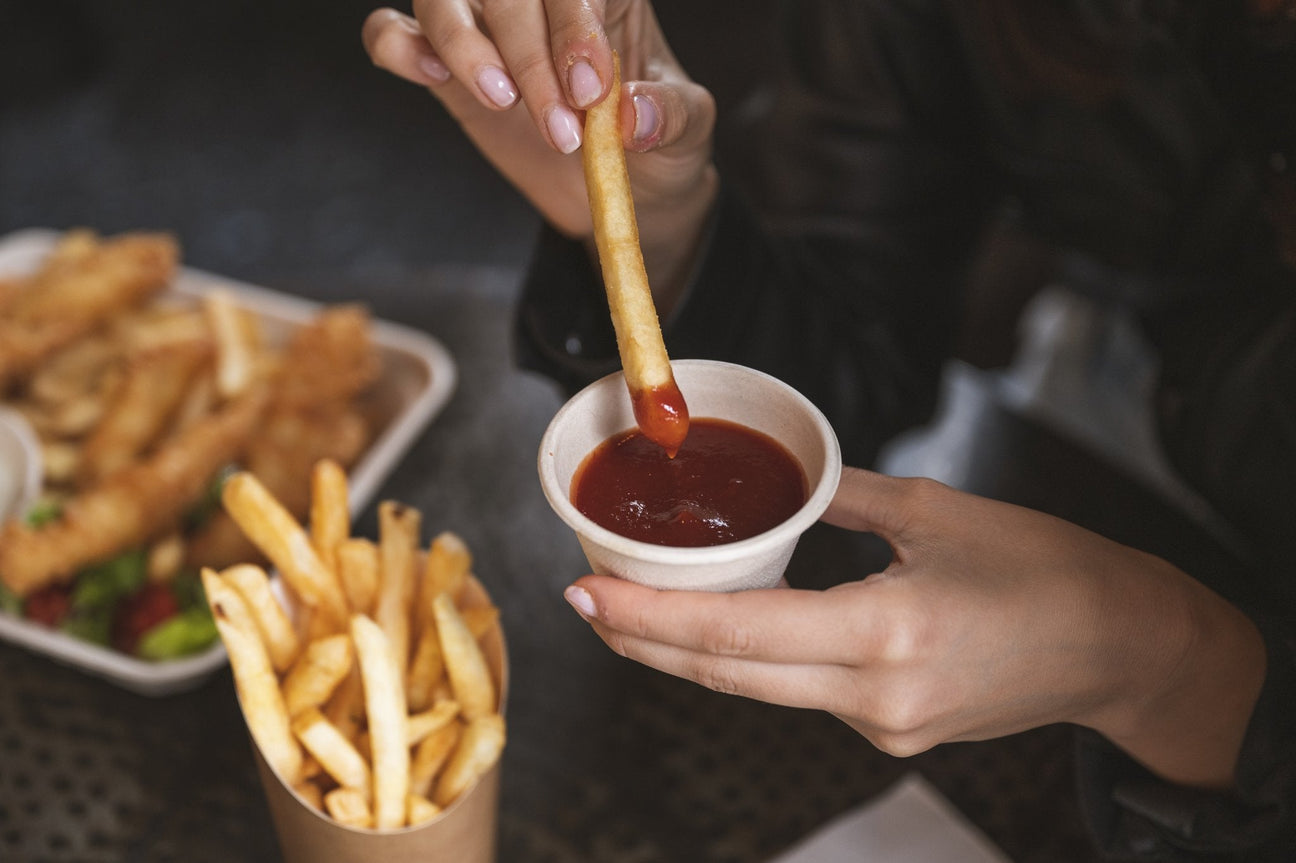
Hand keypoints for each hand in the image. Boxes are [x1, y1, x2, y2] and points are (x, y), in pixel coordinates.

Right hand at [362, 1, 717, 308]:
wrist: (623, 193)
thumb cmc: (658, 147)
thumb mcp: (688, 134)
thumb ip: (671, 115)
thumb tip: (634, 115)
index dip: (571, 25)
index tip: (588, 91)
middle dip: (526, 55)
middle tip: (560, 129)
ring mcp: (487, 28)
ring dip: (464, 47)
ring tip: (501, 103)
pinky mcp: (447, 67)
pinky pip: (393, 32)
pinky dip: (397, 44)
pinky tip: (429, 76)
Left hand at [564, 467, 1264, 787]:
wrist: (1119, 646)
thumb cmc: (1043, 569)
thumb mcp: (935, 512)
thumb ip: (840, 499)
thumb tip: (783, 486)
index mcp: (884, 631)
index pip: (735, 633)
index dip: (648, 619)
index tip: (585, 597)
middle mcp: (874, 693)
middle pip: (727, 676)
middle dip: (645, 643)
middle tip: (585, 604)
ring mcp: (882, 724)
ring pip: (759, 689)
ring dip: (695, 652)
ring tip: (640, 611)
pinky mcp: (892, 731)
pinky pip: (803, 692)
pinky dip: (758, 660)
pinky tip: (734, 628)